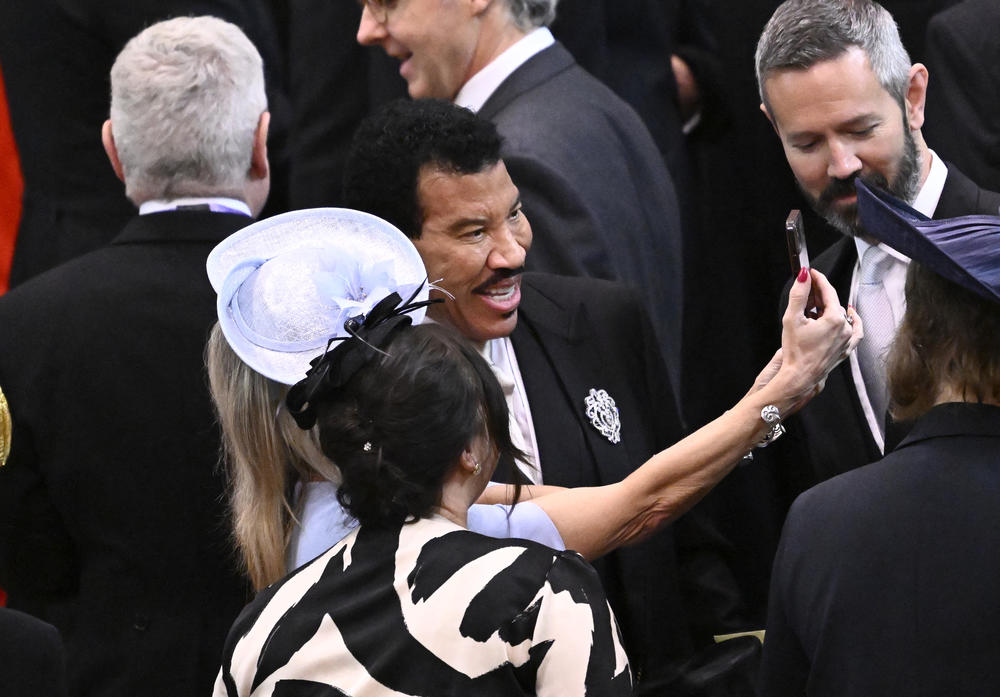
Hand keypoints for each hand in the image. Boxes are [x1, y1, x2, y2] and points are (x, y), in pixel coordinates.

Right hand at [772, 268, 862, 411]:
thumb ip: (799, 295)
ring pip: (842, 316)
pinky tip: (850, 315)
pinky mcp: (846, 349)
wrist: (800, 376)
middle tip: (806, 293)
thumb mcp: (792, 318)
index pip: (828, 291)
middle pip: (834, 303)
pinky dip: (853, 321)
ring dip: (829, 309)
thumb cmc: (795, 352)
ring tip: (814, 310)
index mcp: (835, 318)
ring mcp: (848, 339)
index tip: (810, 273)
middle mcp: (846, 328)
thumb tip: (803, 277)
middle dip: (819, 296)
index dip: (818, 279)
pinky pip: (856, 331)